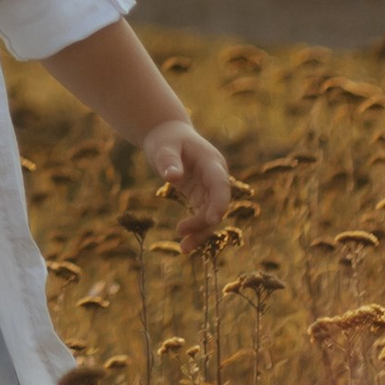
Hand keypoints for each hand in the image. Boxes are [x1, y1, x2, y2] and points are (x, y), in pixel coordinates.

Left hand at [141, 119, 231, 250]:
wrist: (168, 135)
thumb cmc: (166, 138)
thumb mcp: (164, 147)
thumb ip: (168, 160)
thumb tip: (172, 177)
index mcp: (212, 163)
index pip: (220, 186)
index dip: (219, 204)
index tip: (212, 220)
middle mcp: (216, 177)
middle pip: (217, 205)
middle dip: (204, 223)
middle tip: (183, 238)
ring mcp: (210, 187)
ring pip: (211, 214)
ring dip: (200, 232)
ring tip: (183, 249)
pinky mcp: (201, 195)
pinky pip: (202, 215)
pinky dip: (195, 228)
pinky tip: (184, 244)